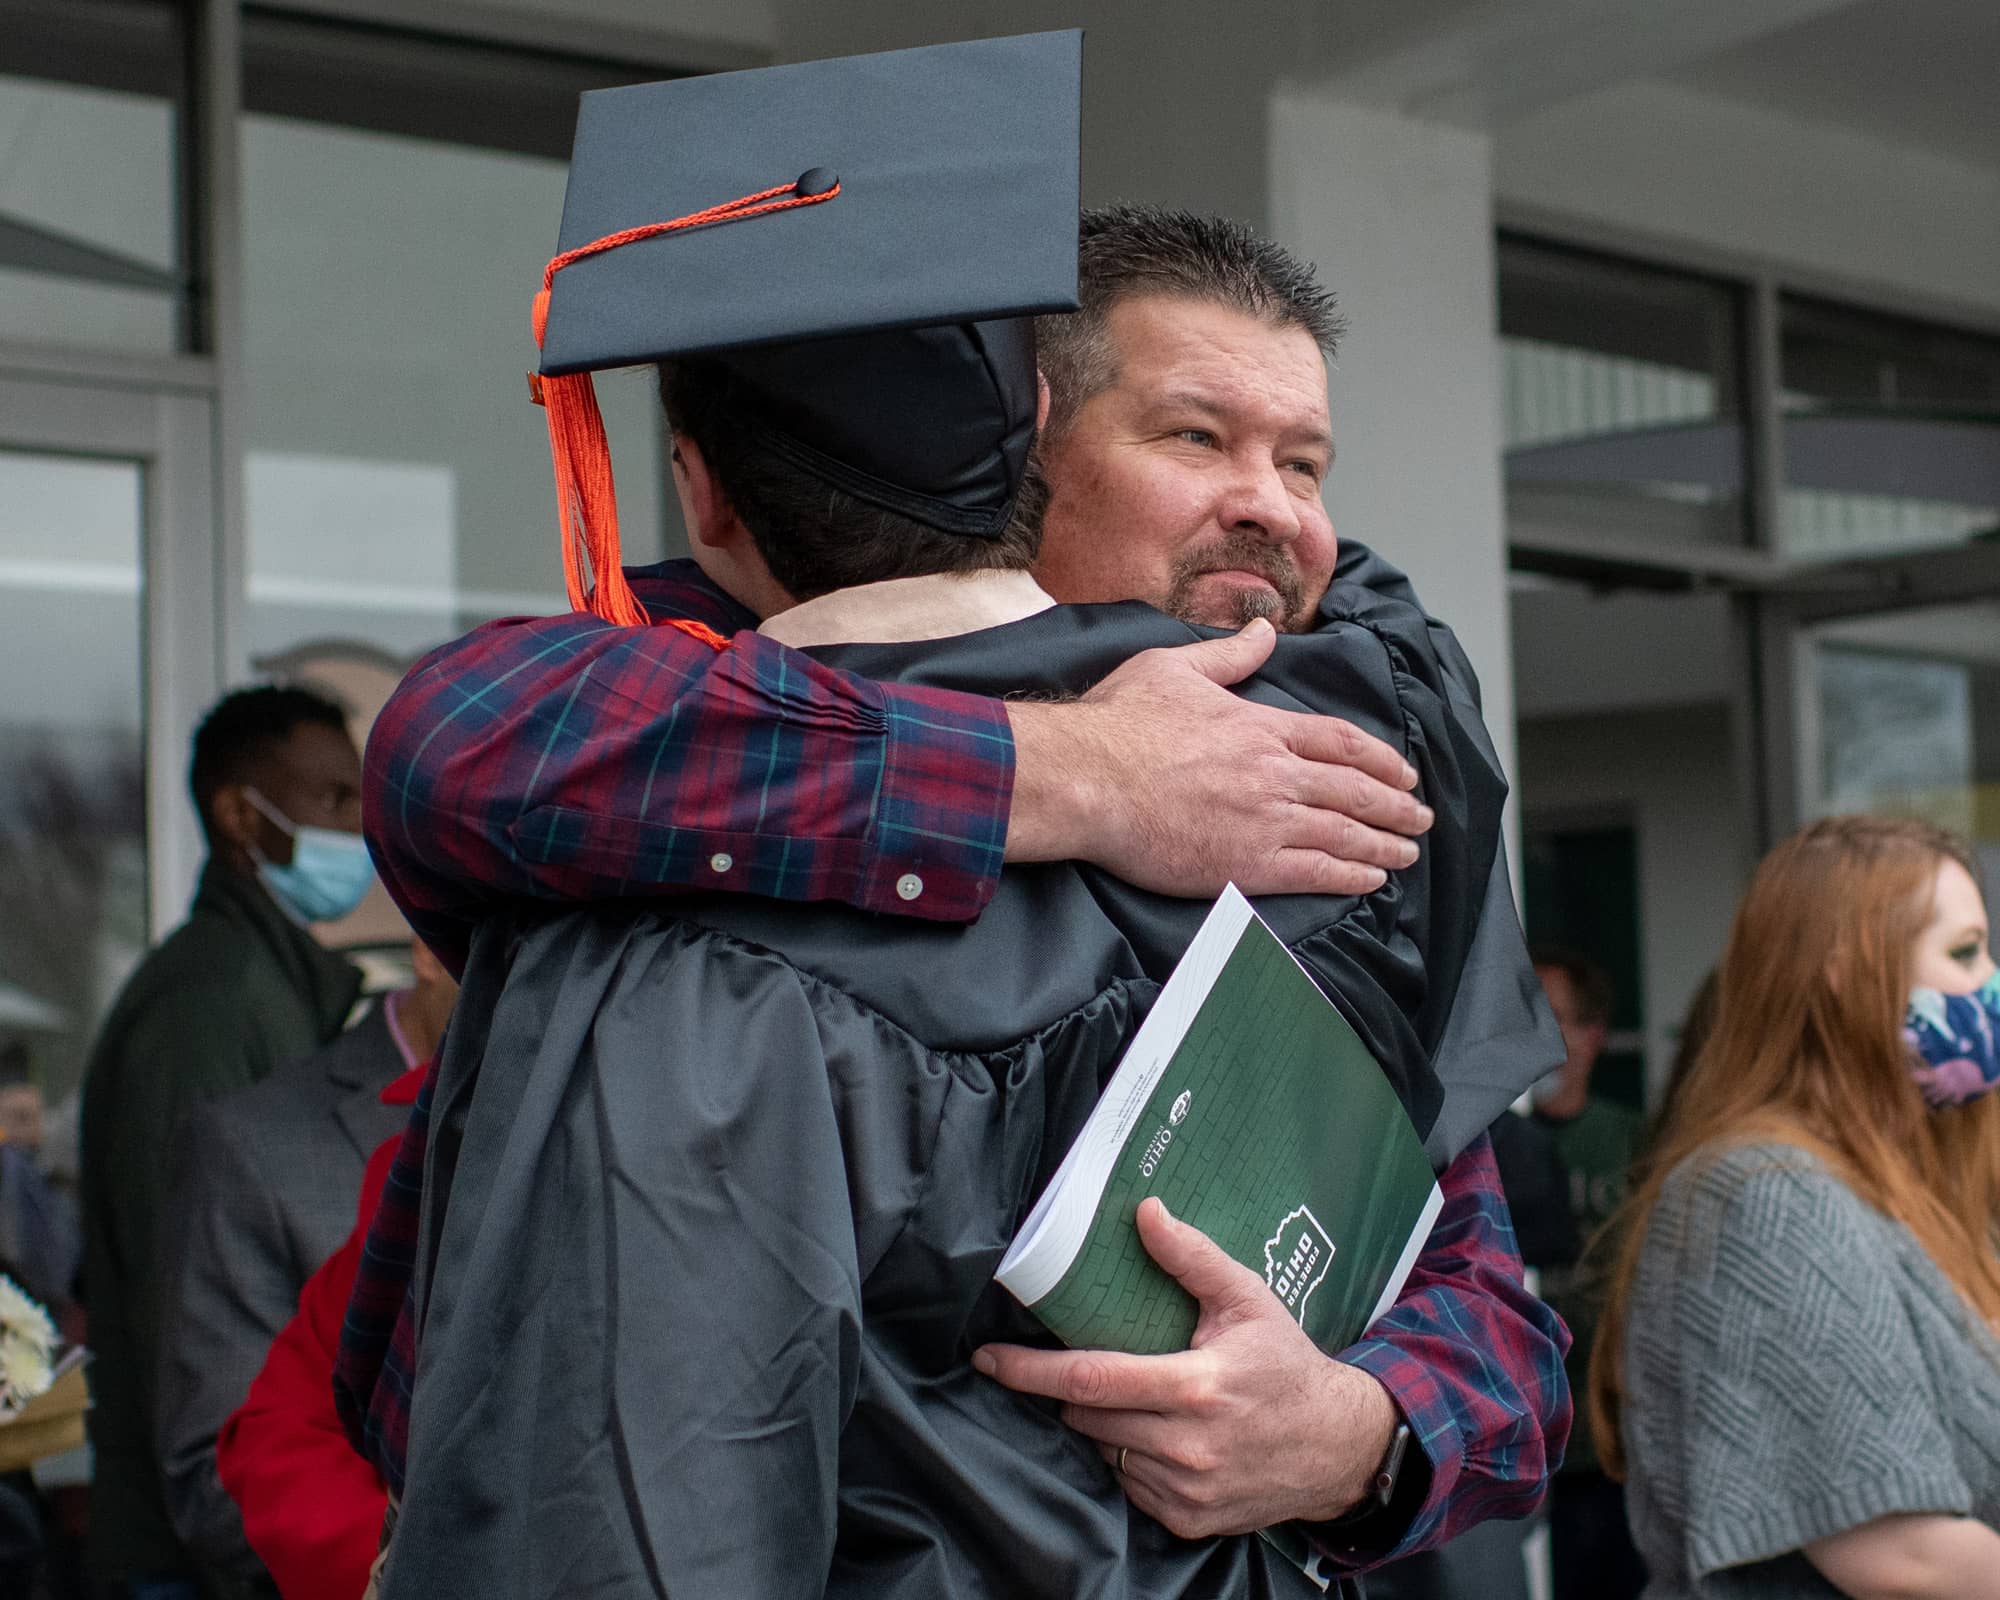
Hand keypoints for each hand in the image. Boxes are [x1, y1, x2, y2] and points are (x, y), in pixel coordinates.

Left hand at [973, 1198, 1399, 1537]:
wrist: (1337, 1445)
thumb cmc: (1285, 1364)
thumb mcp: (1247, 1299)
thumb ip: (1191, 1257)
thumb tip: (1144, 1211)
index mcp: (1195, 1387)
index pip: (1090, 1379)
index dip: (1029, 1370)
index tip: (987, 1358)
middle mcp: (1186, 1446)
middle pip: (1086, 1416)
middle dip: (1074, 1390)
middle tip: (1101, 1366)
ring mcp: (1186, 1489)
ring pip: (1102, 1452)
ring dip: (1104, 1425)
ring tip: (1145, 1401)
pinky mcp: (1187, 1519)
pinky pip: (1128, 1485)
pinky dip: (1131, 1458)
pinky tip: (1163, 1436)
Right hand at [1003, 620, 1429, 897]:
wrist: (1086, 778)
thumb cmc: (1119, 723)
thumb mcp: (1174, 668)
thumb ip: (1228, 655)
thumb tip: (1264, 632)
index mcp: (1260, 726)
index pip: (1339, 740)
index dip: (1379, 758)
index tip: (1403, 772)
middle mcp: (1274, 772)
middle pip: (1354, 789)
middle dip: (1395, 806)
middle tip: (1421, 818)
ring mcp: (1264, 819)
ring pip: (1343, 833)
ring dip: (1383, 846)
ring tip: (1407, 855)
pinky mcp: (1246, 863)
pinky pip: (1315, 872)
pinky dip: (1350, 877)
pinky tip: (1370, 881)